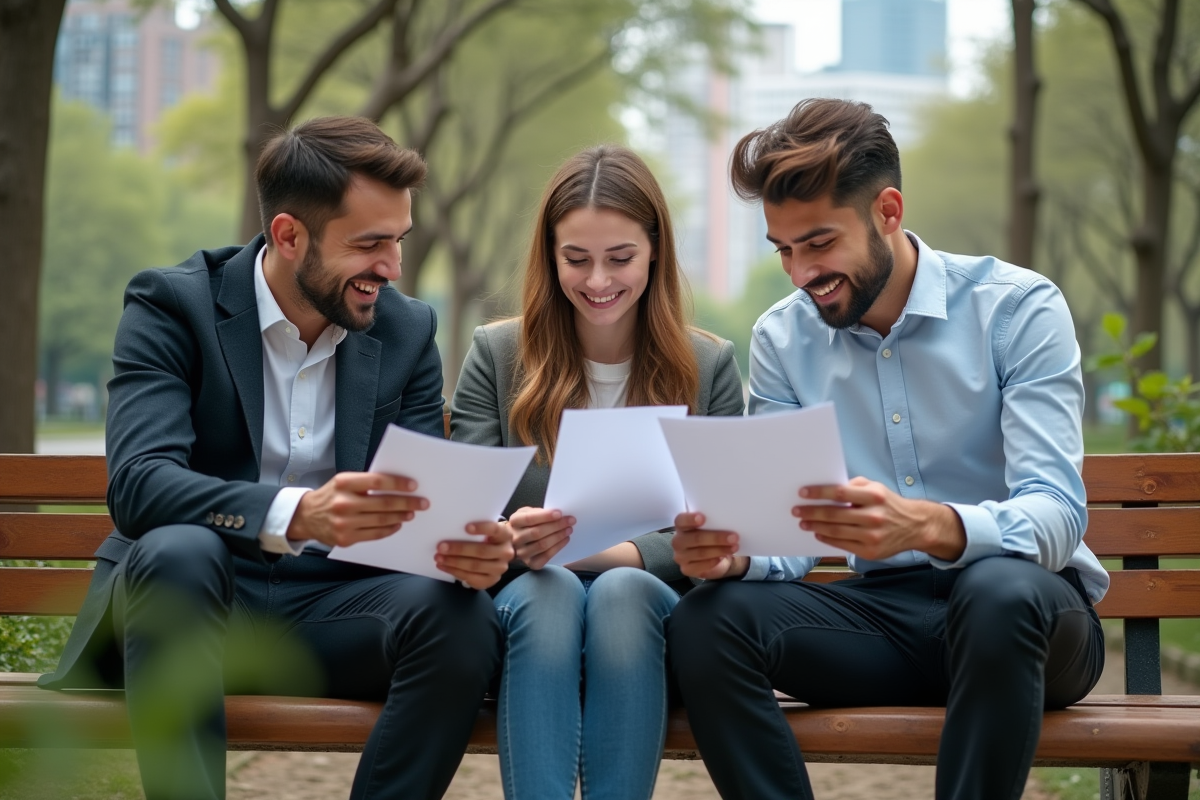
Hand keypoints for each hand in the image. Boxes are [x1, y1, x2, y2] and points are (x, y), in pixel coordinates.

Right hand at [287, 472, 426, 547]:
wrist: (306, 516)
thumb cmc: (331, 495)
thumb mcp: (343, 482)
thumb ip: (365, 483)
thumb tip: (397, 485)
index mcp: (344, 483)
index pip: (377, 481)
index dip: (398, 483)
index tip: (413, 486)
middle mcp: (343, 502)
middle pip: (383, 503)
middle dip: (407, 503)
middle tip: (422, 503)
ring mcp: (344, 522)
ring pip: (381, 520)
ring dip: (400, 517)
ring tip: (411, 513)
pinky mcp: (345, 538)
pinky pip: (374, 535)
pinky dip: (389, 529)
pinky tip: (397, 524)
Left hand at [435, 521, 514, 589]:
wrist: (494, 554)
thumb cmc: (484, 538)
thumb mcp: (484, 530)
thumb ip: (473, 528)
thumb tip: (450, 528)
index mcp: (505, 535)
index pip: (495, 530)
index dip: (482, 528)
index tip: (466, 527)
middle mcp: (506, 552)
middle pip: (482, 551)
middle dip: (459, 549)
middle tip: (441, 547)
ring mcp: (500, 568)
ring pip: (475, 566)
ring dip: (454, 562)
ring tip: (439, 558)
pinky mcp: (492, 580)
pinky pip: (472, 578)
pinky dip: (455, 572)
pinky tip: (444, 567)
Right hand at [508, 507, 574, 569]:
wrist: (518, 538)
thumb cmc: (526, 523)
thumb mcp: (528, 512)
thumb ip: (539, 512)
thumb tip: (558, 514)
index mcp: (515, 522)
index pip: (529, 519)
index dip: (545, 516)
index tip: (559, 513)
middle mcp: (515, 538)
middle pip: (537, 533)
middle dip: (556, 526)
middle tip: (570, 521)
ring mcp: (522, 552)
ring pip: (542, 545)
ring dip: (559, 536)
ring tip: (569, 529)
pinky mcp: (530, 563)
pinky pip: (546, 556)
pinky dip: (558, 547)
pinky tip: (565, 539)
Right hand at [671, 512, 749, 579]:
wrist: (714, 556)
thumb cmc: (711, 536)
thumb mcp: (712, 526)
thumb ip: (713, 522)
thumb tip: (727, 521)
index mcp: (681, 525)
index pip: (681, 520)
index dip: (690, 519)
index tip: (703, 518)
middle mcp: (678, 541)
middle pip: (695, 538)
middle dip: (716, 538)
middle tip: (734, 537)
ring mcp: (680, 556)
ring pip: (701, 553)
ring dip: (720, 550)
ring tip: (734, 547)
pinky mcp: (686, 569)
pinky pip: (701, 566)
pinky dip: (713, 561)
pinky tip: (722, 557)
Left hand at [795, 476, 965, 561]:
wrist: (915, 526)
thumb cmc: (889, 504)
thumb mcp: (876, 487)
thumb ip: (854, 485)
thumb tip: (827, 488)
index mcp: (874, 496)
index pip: (839, 493)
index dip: (818, 493)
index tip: (802, 492)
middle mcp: (874, 516)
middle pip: (834, 514)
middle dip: (811, 512)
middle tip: (796, 510)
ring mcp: (872, 536)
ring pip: (836, 531)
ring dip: (815, 526)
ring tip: (803, 522)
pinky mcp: (871, 552)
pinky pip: (842, 545)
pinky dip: (827, 539)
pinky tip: (818, 533)